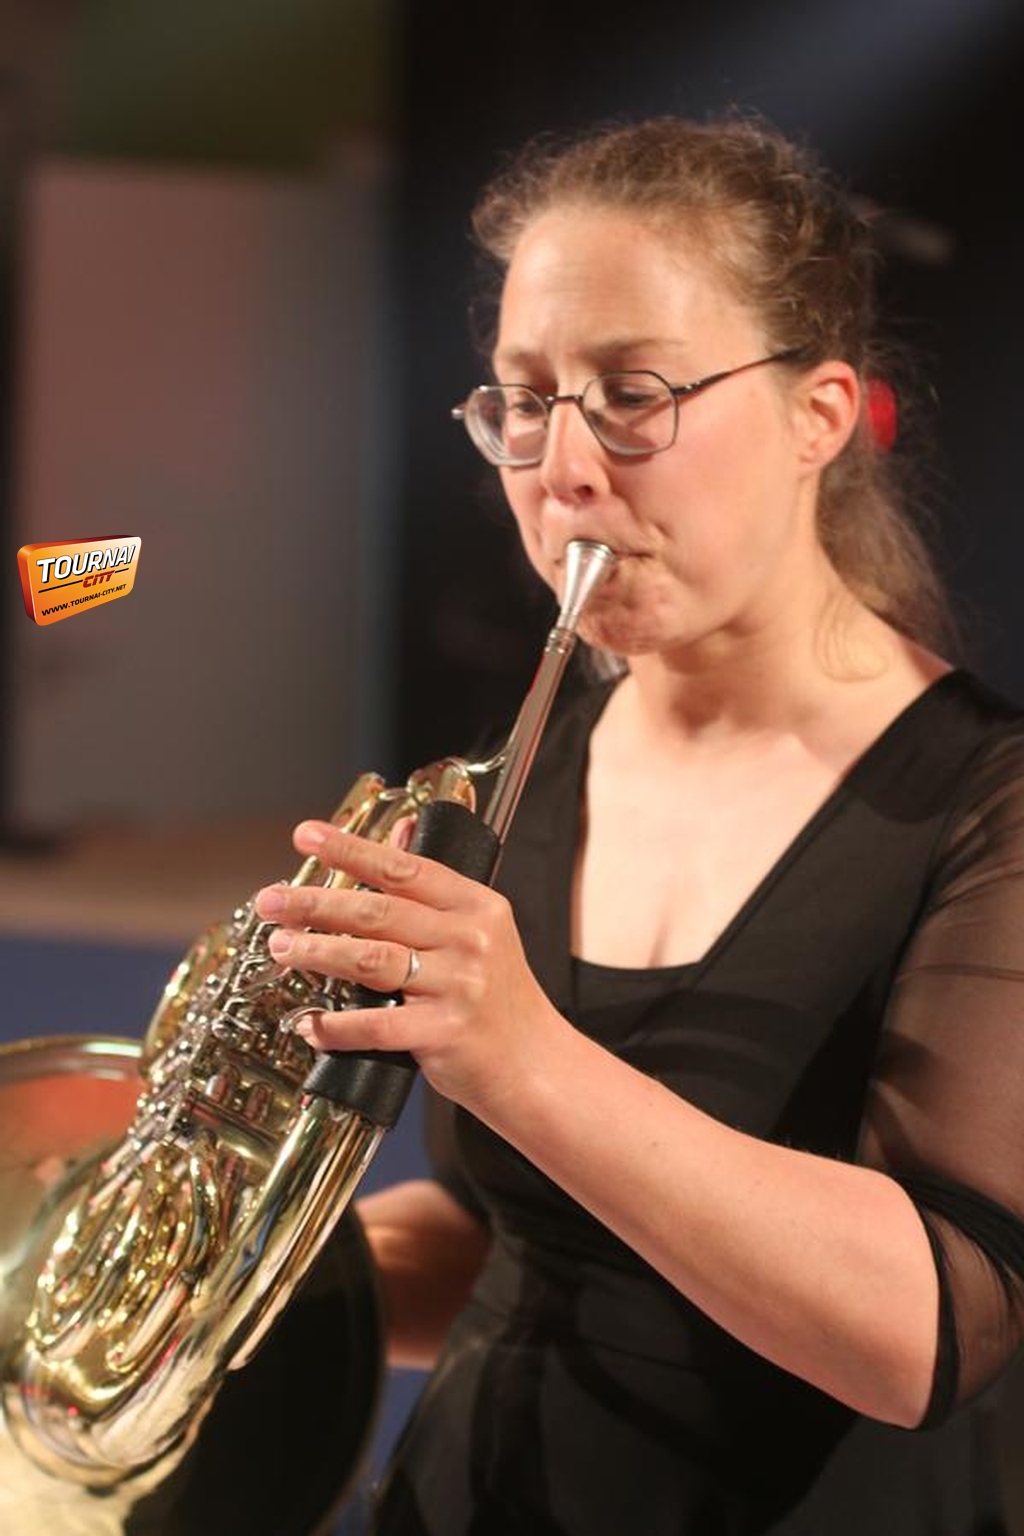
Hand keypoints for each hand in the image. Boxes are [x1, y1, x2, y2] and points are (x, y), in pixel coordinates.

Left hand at [253, 820, 563, 1113]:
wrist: (534, 1062)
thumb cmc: (497, 996)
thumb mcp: (479, 930)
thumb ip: (434, 890)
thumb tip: (398, 834)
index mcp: (476, 905)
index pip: (404, 868)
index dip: (351, 850)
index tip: (307, 836)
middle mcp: (470, 939)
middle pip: (378, 912)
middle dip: (315, 904)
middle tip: (271, 900)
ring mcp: (458, 986)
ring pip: (371, 960)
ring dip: (317, 953)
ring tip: (282, 948)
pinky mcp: (445, 1032)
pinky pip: (377, 1025)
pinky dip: (337, 1026)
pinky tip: (310, 1023)